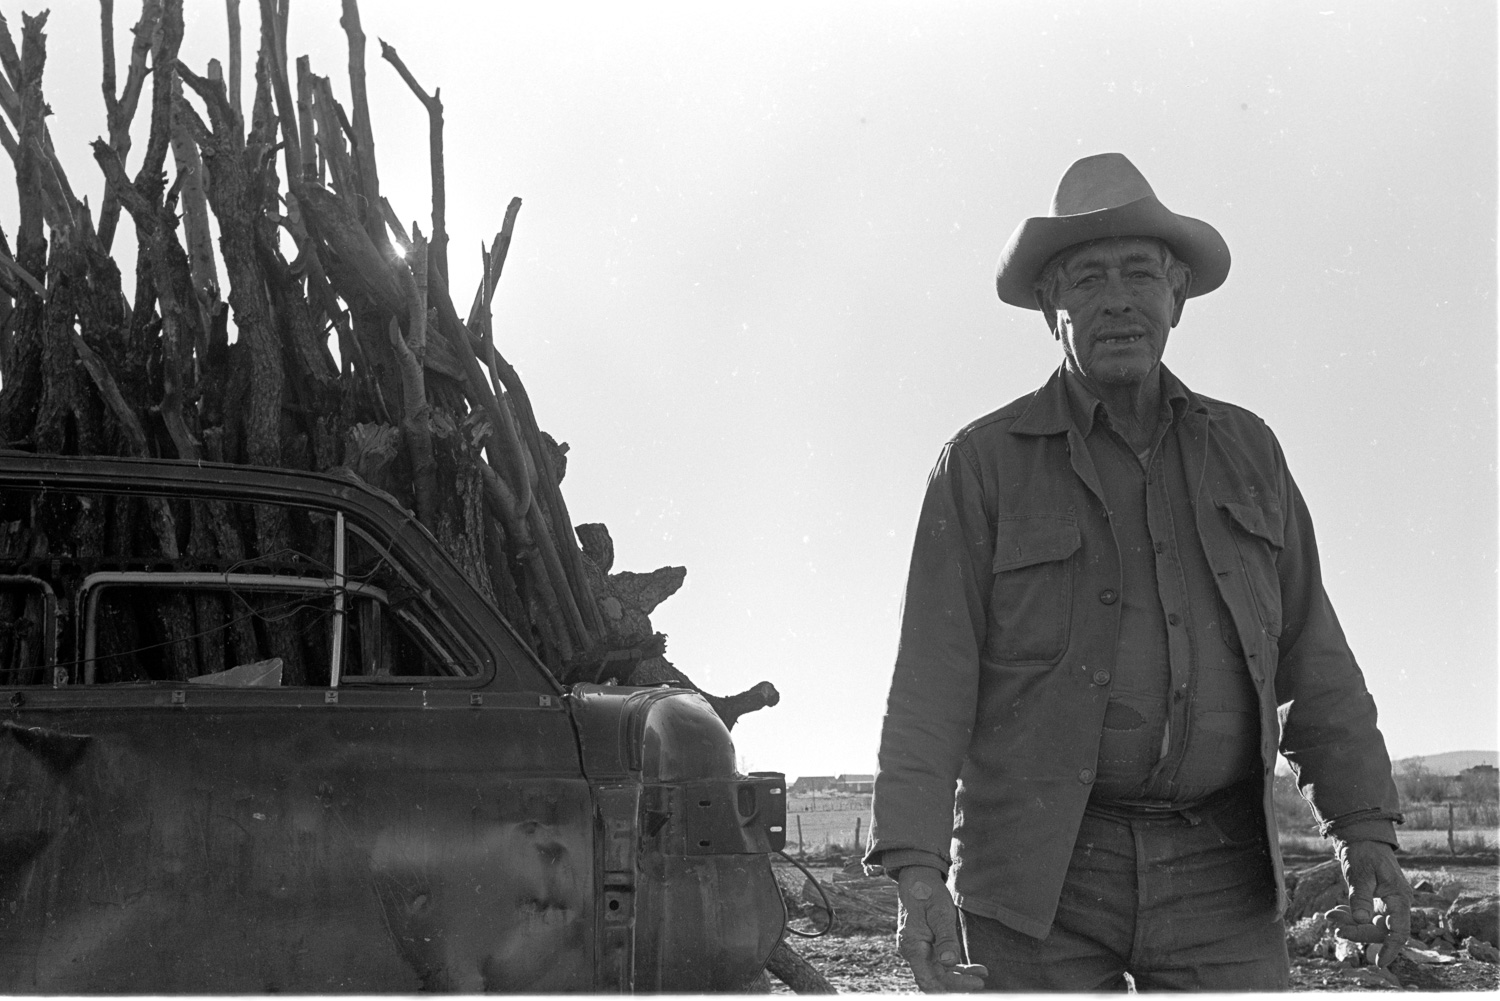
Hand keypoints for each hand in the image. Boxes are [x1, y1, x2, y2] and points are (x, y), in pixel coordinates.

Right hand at [895, 865, 987, 992]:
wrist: (917, 876)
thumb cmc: (928, 891)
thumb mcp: (940, 912)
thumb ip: (945, 939)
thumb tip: (950, 963)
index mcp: (913, 946)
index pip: (931, 979)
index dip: (954, 986)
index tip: (977, 983)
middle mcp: (912, 952)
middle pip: (935, 980)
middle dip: (959, 984)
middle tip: (982, 981)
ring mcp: (918, 950)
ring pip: (939, 973)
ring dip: (960, 977)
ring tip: (983, 974)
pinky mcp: (925, 946)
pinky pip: (939, 963)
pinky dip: (956, 967)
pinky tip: (973, 967)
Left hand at [1324, 839, 1411, 967]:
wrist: (1361, 837)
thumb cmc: (1364, 852)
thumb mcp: (1360, 873)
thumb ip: (1360, 897)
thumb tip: (1360, 920)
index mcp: (1400, 898)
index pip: (1399, 931)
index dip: (1390, 948)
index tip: (1378, 963)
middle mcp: (1396, 904)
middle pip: (1380, 930)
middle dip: (1358, 932)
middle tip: (1335, 928)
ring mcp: (1386, 904)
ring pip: (1370, 925)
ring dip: (1351, 924)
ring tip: (1330, 915)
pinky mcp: (1376, 902)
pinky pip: (1364, 917)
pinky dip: (1350, 917)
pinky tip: (1336, 912)